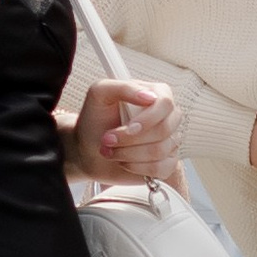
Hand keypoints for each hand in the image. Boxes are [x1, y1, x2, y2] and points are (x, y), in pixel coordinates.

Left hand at [66, 77, 181, 186]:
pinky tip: (124, 162)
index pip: (166, 104)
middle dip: (131, 139)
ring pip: (160, 151)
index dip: (148, 119)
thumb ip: (124, 88)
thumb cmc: (95, 120)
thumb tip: (149, 97)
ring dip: (128, 153)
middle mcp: (167, 117)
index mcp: (156, 94)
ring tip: (111, 150)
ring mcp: (169, 141)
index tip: (127, 127)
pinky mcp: (166, 163)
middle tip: (108, 140)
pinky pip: (162, 169)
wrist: (87, 149)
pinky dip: (137, 168)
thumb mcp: (99, 94)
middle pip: (164, 130)